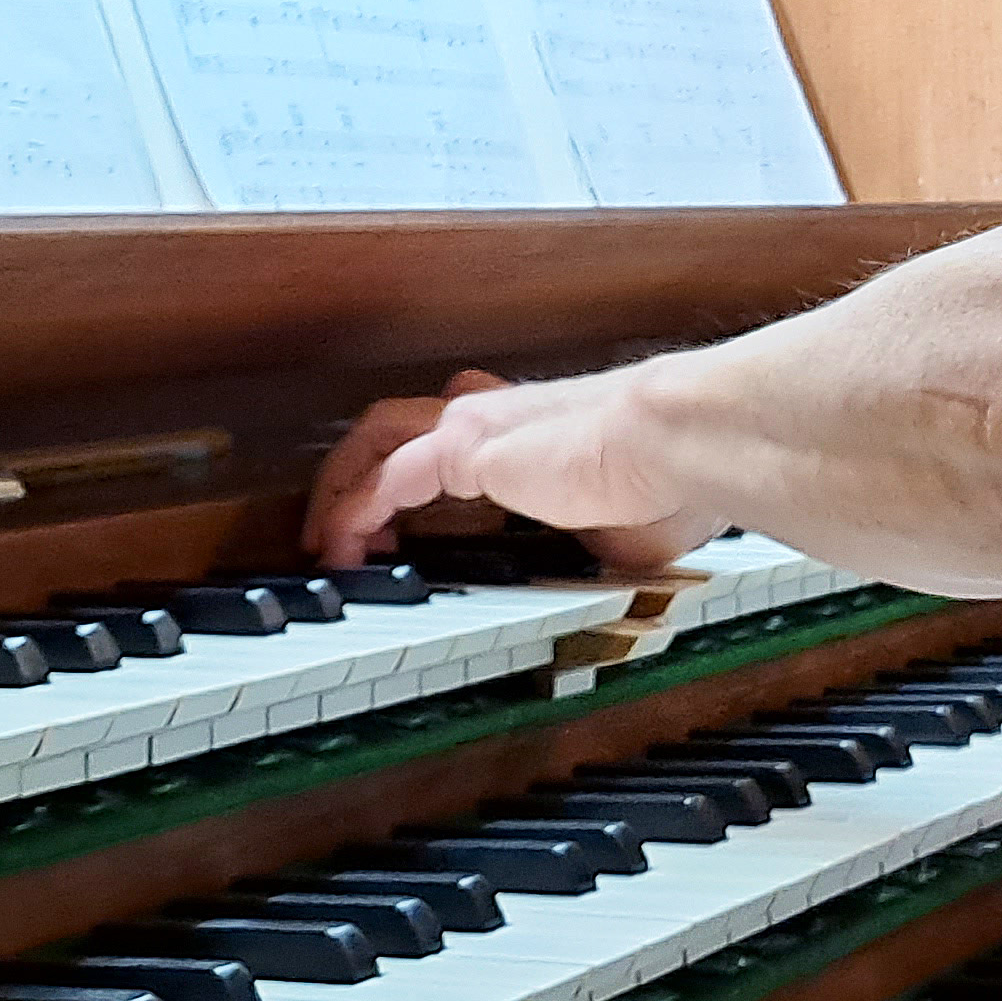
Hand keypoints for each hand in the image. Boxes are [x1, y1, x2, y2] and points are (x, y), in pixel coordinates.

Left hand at [306, 364, 711, 571]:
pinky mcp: (461, 447)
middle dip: (359, 472)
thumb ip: (593, 555)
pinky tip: (341, 551)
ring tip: (326, 543)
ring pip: (376, 440)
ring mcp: (475, 424)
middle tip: (341, 530)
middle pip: (398, 426)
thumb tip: (599, 586)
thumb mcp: (622, 536)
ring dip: (342, 489)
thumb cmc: (670, 478)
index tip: (403, 528)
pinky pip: (381, 482)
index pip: (453, 440)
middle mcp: (495, 414)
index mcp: (532, 430)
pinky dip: (352, 515)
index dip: (418, 478)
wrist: (675, 439)